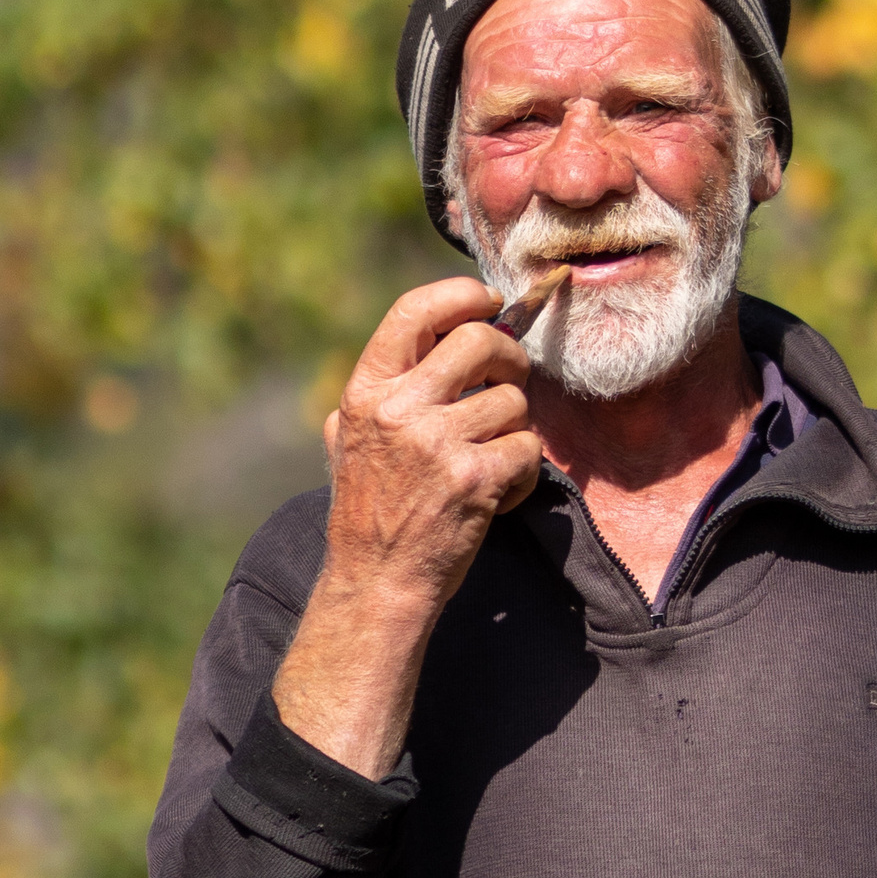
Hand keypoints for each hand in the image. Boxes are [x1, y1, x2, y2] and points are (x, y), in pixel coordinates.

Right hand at [319, 276, 541, 606]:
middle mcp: (399, 409)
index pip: (415, 311)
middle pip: (481, 341)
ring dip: (515, 430)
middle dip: (509, 358)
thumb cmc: (369, 509)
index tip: (487, 303)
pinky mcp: (475, 478)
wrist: (377, 581)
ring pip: (514, 401)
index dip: (461, 296)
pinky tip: (496, 493)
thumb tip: (434, 337)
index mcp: (366, 391)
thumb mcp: (348, 437)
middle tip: (509, 381)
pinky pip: (528, 449)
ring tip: (489, 460)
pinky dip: (523, 474)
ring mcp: (437, 443)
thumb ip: (382, 389)